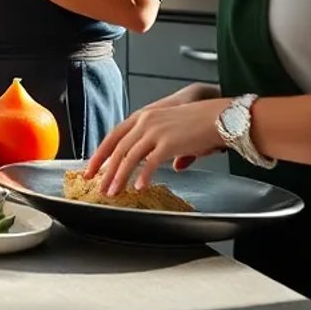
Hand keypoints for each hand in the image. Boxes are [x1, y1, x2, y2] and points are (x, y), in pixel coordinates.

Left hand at [84, 88, 228, 195]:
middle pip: (117, 149)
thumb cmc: (201, 124)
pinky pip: (150, 163)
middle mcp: (144, 122)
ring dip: (119, 177)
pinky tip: (138, 187)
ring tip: (113, 192)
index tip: (90, 168)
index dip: (100, 153)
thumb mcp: (175, 131)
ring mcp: (155, 131)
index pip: (113, 136)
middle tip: (97, 185)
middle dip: (104, 170)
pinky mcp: (168, 142)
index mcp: (142, 117)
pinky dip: (142, 176)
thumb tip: (176, 165)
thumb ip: (169, 147)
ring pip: (129, 157)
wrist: (219, 117)